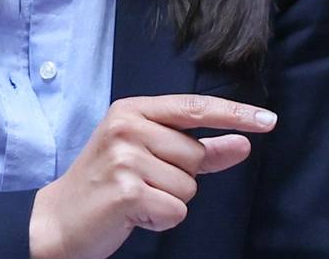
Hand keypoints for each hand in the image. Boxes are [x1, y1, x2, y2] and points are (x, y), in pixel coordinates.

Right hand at [28, 94, 276, 258]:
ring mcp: (125, 157)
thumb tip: (243, 143)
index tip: (269, 121)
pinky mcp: (127, 189)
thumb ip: (199, 150)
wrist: (59, 221)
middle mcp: (128, 126)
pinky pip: (177, 210)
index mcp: (133, 110)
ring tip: (135, 199)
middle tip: (142, 184)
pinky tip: (134, 215)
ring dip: (169, 201)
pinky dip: (161, 220)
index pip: (195, 107)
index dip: (235, 114)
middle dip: (179, 178)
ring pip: (189, 186)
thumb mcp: (149, 157)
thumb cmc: (107, 186)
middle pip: (195, 155)